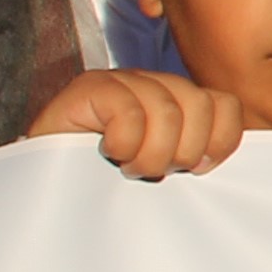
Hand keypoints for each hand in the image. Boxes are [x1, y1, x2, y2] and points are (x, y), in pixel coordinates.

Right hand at [30, 66, 248, 179]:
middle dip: (183, 152)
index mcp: (178, 103)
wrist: (45, 190)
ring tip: (128, 168)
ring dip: (151, 154)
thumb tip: (224, 167)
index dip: (219, 141)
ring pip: (167, 110)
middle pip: (201, 106)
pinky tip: (109, 152)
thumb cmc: (107, 186)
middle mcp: (154, 85)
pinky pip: (128, 110)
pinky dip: (124, 141)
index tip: (196, 170)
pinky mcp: (91, 87)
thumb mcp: (163, 174)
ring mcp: (122, 81)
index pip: (226, 106)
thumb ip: (195, 162)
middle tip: (154, 171)